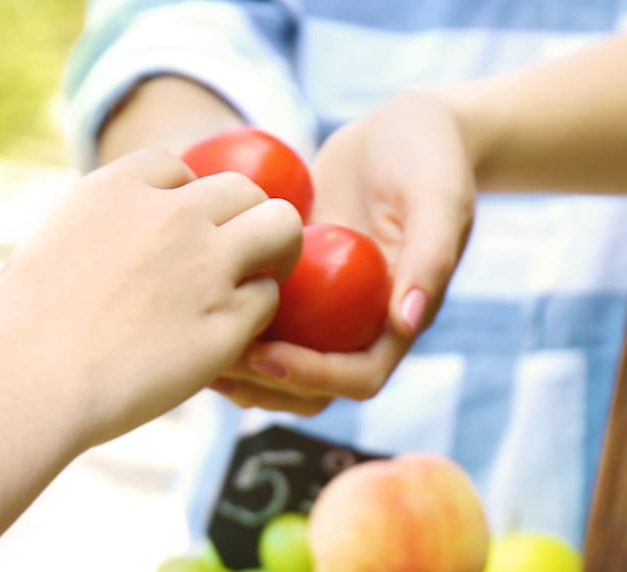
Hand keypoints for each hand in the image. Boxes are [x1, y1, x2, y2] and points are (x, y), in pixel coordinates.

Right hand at [0, 148, 301, 449]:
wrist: (30, 379)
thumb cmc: (21, 330)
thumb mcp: (46, 248)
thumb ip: (89, 234)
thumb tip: (92, 249)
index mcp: (119, 187)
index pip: (180, 168)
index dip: (187, 204)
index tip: (179, 237)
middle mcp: (172, 215)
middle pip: (245, 190)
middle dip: (246, 222)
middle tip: (238, 261)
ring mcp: (207, 267)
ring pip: (282, 229)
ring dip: (276, 255)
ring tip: (256, 286)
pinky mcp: (228, 322)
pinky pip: (269, 301)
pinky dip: (257, 316)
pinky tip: (231, 337)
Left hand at [215, 92, 475, 413]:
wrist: (407, 128)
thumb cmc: (429, 157)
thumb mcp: (438, 199)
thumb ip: (431, 258)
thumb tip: (405, 322)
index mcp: (398, 322)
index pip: (359, 378)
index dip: (313, 377)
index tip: (266, 355)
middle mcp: (360, 327)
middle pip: (314, 389)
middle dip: (265, 385)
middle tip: (216, 361)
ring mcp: (327, 311)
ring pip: (282, 365)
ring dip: (241, 370)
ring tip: (193, 351)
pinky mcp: (299, 285)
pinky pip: (261, 319)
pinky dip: (228, 321)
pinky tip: (188, 305)